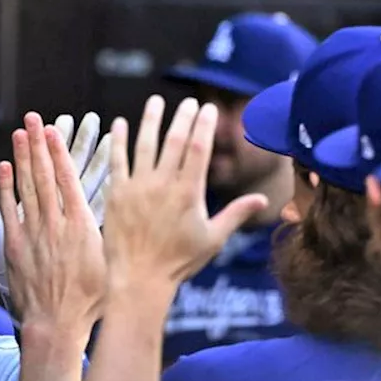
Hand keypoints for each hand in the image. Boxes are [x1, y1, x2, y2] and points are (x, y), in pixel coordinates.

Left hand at [0, 113, 110, 307]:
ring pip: (26, 188)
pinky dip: (4, 189)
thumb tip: (117, 211)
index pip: (69, 179)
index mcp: (82, 225)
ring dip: (22, 158)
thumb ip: (106, 233)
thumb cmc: (89, 300)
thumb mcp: (107, 261)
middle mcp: (56, 224)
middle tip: (34, 119)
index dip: (61, 151)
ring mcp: (33, 234)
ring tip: (18, 133)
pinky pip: (8, 212)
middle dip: (39, 144)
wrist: (57, 324)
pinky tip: (2, 168)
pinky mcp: (15, 248)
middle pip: (46, 175)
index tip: (55, 130)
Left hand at [104, 96, 266, 293]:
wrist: (139, 279)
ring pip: (145, 145)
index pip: (199, 148)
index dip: (204, 125)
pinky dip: (119, 141)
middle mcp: (163, 185)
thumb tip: (264, 200)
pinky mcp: (116, 195)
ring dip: (150, 121)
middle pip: (174, 141)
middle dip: (183, 117)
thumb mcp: (213, 239)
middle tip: (188, 101)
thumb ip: (236, 214)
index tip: (207, 108)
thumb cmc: (178, 262)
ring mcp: (137, 188)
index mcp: (189, 192)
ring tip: (155, 102)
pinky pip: (116, 162)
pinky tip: (120, 124)